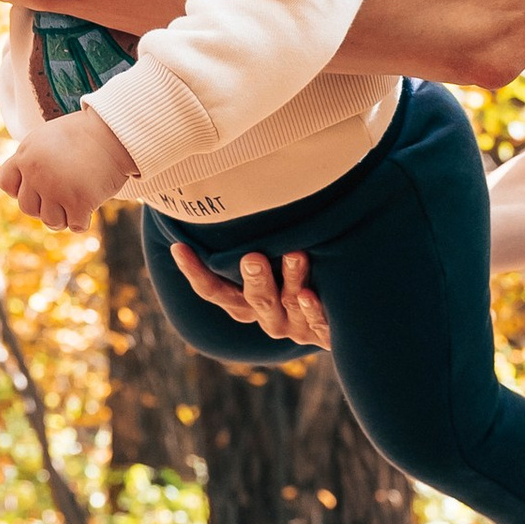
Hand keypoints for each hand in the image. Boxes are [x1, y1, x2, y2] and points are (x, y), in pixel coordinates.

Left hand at [0, 109, 137, 232]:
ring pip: (50, 221)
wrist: (115, 133)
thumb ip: (30, 160)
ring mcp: (56, 188)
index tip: (39, 185)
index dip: (21, 189)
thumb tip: (17, 190)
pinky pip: (76, 226)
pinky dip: (83, 220)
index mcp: (26, 155)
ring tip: (77, 200)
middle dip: (44, 206)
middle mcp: (36, 173)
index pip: (6, 184)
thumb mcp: (47, 138)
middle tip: (63, 194)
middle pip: (28, 208)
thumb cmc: (84, 135)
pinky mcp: (79, 201)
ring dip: (64, 216)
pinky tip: (90, 205)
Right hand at [168, 242, 332, 349]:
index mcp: (245, 303)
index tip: (180, 247)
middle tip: (252, 257)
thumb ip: (250, 238)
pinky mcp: (321, 332)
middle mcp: (266, 317)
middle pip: (253, 301)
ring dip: (291, 280)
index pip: (214, 291)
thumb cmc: (297, 268)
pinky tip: (311, 294)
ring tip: (297, 253)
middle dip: (254, 279)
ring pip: (288, 305)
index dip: (195, 272)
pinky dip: (312, 310)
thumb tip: (219, 190)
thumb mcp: (272, 256)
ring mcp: (293, 326)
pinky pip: (317, 324)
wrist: (344, 312)